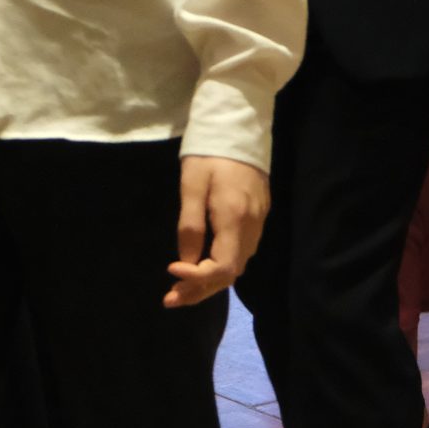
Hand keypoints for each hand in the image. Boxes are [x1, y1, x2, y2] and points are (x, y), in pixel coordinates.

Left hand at [165, 155, 268, 307]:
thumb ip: (190, 224)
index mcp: (234, 217)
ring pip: (237, 266)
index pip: (222, 267)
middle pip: (230, 274)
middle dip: (200, 290)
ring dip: (209, 282)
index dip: (197, 278)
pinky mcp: (259, 217)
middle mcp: (251, 226)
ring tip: (181, 289)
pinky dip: (220, 267)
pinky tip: (201, 267)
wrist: (239, 128)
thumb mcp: (192, 184)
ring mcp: (258, 222)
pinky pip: (241, 252)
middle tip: (170, 299)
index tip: (171, 271)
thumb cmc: (210, 153)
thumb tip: (186, 260)